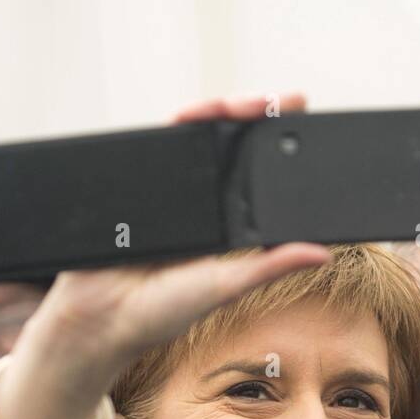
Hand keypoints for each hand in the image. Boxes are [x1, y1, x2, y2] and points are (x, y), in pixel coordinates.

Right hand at [0, 91, 328, 418]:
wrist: (99, 316)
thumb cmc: (158, 313)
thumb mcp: (225, 286)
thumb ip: (269, 267)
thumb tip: (320, 253)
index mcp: (225, 226)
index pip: (259, 176)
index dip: (279, 148)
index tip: (302, 126)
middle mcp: (201, 203)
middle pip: (233, 145)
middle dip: (257, 116)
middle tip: (280, 103)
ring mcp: (169, 189)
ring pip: (201, 136)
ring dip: (222, 112)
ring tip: (244, 104)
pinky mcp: (139, 180)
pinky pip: (163, 141)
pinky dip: (182, 122)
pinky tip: (198, 114)